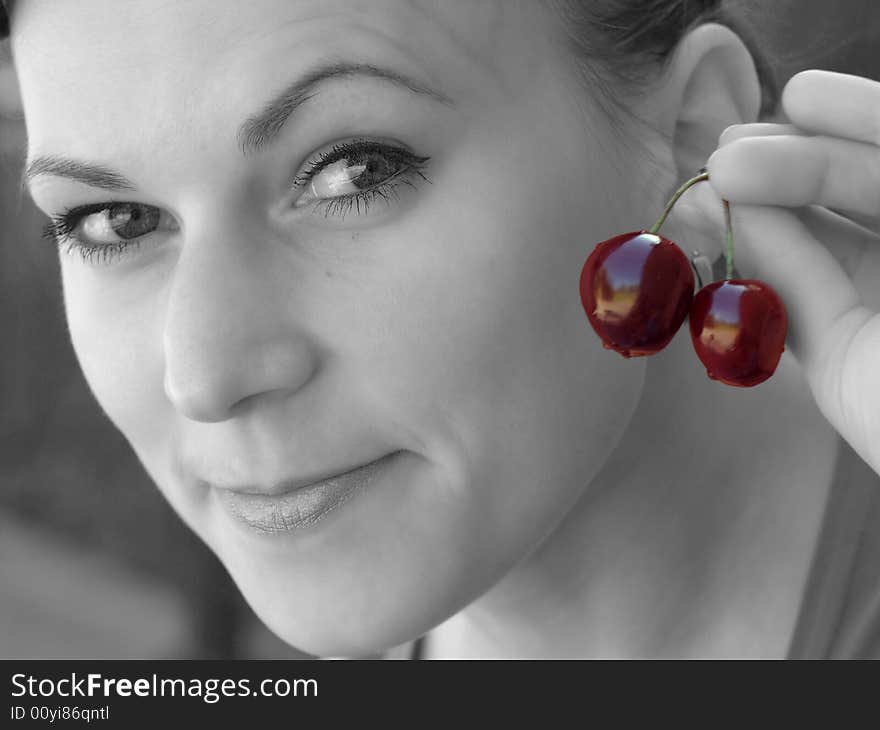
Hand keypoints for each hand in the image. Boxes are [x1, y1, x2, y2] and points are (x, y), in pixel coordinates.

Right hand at [682, 70, 879, 474]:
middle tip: (724, 152)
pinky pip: (793, 300)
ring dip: (756, 213)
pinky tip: (717, 228)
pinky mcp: (837, 364)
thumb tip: (767, 179)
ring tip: (703, 186)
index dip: (857, 115)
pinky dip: (756, 263)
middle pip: (858, 190)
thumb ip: (871, 200)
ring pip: (815, 243)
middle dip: (790, 165)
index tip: (795, 95)